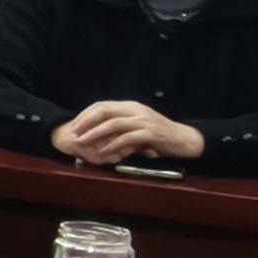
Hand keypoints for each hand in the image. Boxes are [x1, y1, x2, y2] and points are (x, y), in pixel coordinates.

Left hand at [56, 101, 201, 165]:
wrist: (184, 140)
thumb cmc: (158, 135)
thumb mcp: (136, 127)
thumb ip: (119, 128)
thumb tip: (94, 134)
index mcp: (130, 106)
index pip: (102, 105)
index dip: (86, 114)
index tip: (73, 125)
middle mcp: (136, 110)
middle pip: (105, 111)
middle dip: (86, 122)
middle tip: (74, 133)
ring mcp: (144, 121)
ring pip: (113, 124)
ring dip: (95, 134)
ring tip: (83, 143)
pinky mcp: (151, 133)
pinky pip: (127, 138)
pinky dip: (113, 145)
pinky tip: (103, 152)